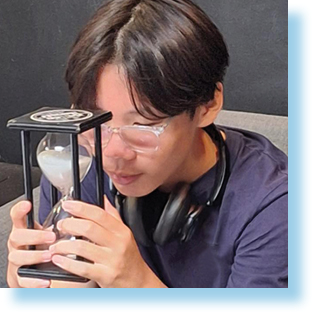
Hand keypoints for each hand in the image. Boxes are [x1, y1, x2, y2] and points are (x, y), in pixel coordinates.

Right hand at [7, 201, 55, 287]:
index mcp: (25, 231)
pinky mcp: (19, 278)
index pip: (17, 217)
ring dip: (34, 256)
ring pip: (18, 257)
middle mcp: (18, 245)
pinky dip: (35, 281)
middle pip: (16, 236)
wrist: (33, 272)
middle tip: (51, 237)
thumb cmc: (43, 250)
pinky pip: (23, 279)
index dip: (20, 210)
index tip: (28, 204)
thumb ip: (58, 227)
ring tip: (49, 256)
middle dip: (35, 236)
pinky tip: (46, 279)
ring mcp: (17, 261)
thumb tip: (80, 216)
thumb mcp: (47, 235)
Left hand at [49, 196, 166, 287]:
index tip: (68, 205)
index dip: (81, 208)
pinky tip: (59, 259)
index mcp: (121, 231)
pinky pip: (82, 267)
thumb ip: (113, 216)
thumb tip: (103, 199)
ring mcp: (112, 260)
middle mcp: (118, 244)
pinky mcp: (105, 275)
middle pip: (89, 228)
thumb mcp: (125, 234)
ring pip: (82, 247)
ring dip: (63, 245)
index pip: (100, 214)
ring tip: (55, 245)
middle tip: (60, 225)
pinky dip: (67, 263)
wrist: (138, 282)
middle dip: (70, 224)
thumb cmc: (129, 258)